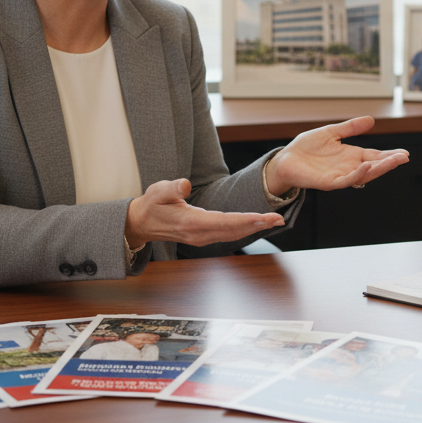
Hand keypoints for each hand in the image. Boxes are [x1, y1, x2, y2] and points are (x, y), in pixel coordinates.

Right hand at [125, 179, 283, 248]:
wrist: (142, 223)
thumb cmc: (151, 204)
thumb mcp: (156, 192)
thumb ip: (171, 188)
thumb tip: (185, 184)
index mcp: (190, 223)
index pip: (224, 222)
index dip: (245, 219)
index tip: (264, 217)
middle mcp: (199, 234)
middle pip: (234, 231)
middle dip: (258, 225)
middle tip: (280, 219)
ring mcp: (202, 238)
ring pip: (234, 234)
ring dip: (255, 228)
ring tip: (275, 221)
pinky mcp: (204, 236)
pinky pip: (229, 234)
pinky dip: (245, 229)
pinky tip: (257, 224)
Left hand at [266, 116, 408, 194]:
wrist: (285, 159)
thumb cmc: (306, 148)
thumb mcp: (331, 132)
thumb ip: (350, 128)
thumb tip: (370, 119)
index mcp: (350, 156)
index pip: (374, 156)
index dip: (389, 156)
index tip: (404, 154)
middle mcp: (348, 167)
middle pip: (373, 167)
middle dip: (389, 163)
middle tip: (404, 158)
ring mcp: (339, 176)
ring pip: (363, 175)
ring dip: (379, 169)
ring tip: (392, 161)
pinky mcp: (328, 182)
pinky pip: (346, 180)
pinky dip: (357, 174)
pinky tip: (366, 166)